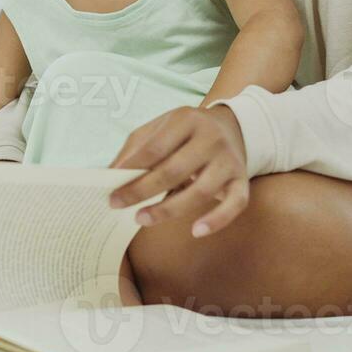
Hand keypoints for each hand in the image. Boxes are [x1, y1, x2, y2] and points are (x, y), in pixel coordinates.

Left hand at [106, 104, 248, 237]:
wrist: (232, 127)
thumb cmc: (186, 132)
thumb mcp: (160, 128)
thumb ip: (136, 147)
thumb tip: (110, 174)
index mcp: (186, 120)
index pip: (154, 147)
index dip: (131, 169)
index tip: (110, 187)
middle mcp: (210, 138)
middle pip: (173, 170)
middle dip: (141, 191)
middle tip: (118, 205)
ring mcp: (228, 161)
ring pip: (199, 191)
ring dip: (168, 209)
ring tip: (142, 218)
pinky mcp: (241, 181)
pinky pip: (234, 205)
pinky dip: (217, 220)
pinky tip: (196, 231)